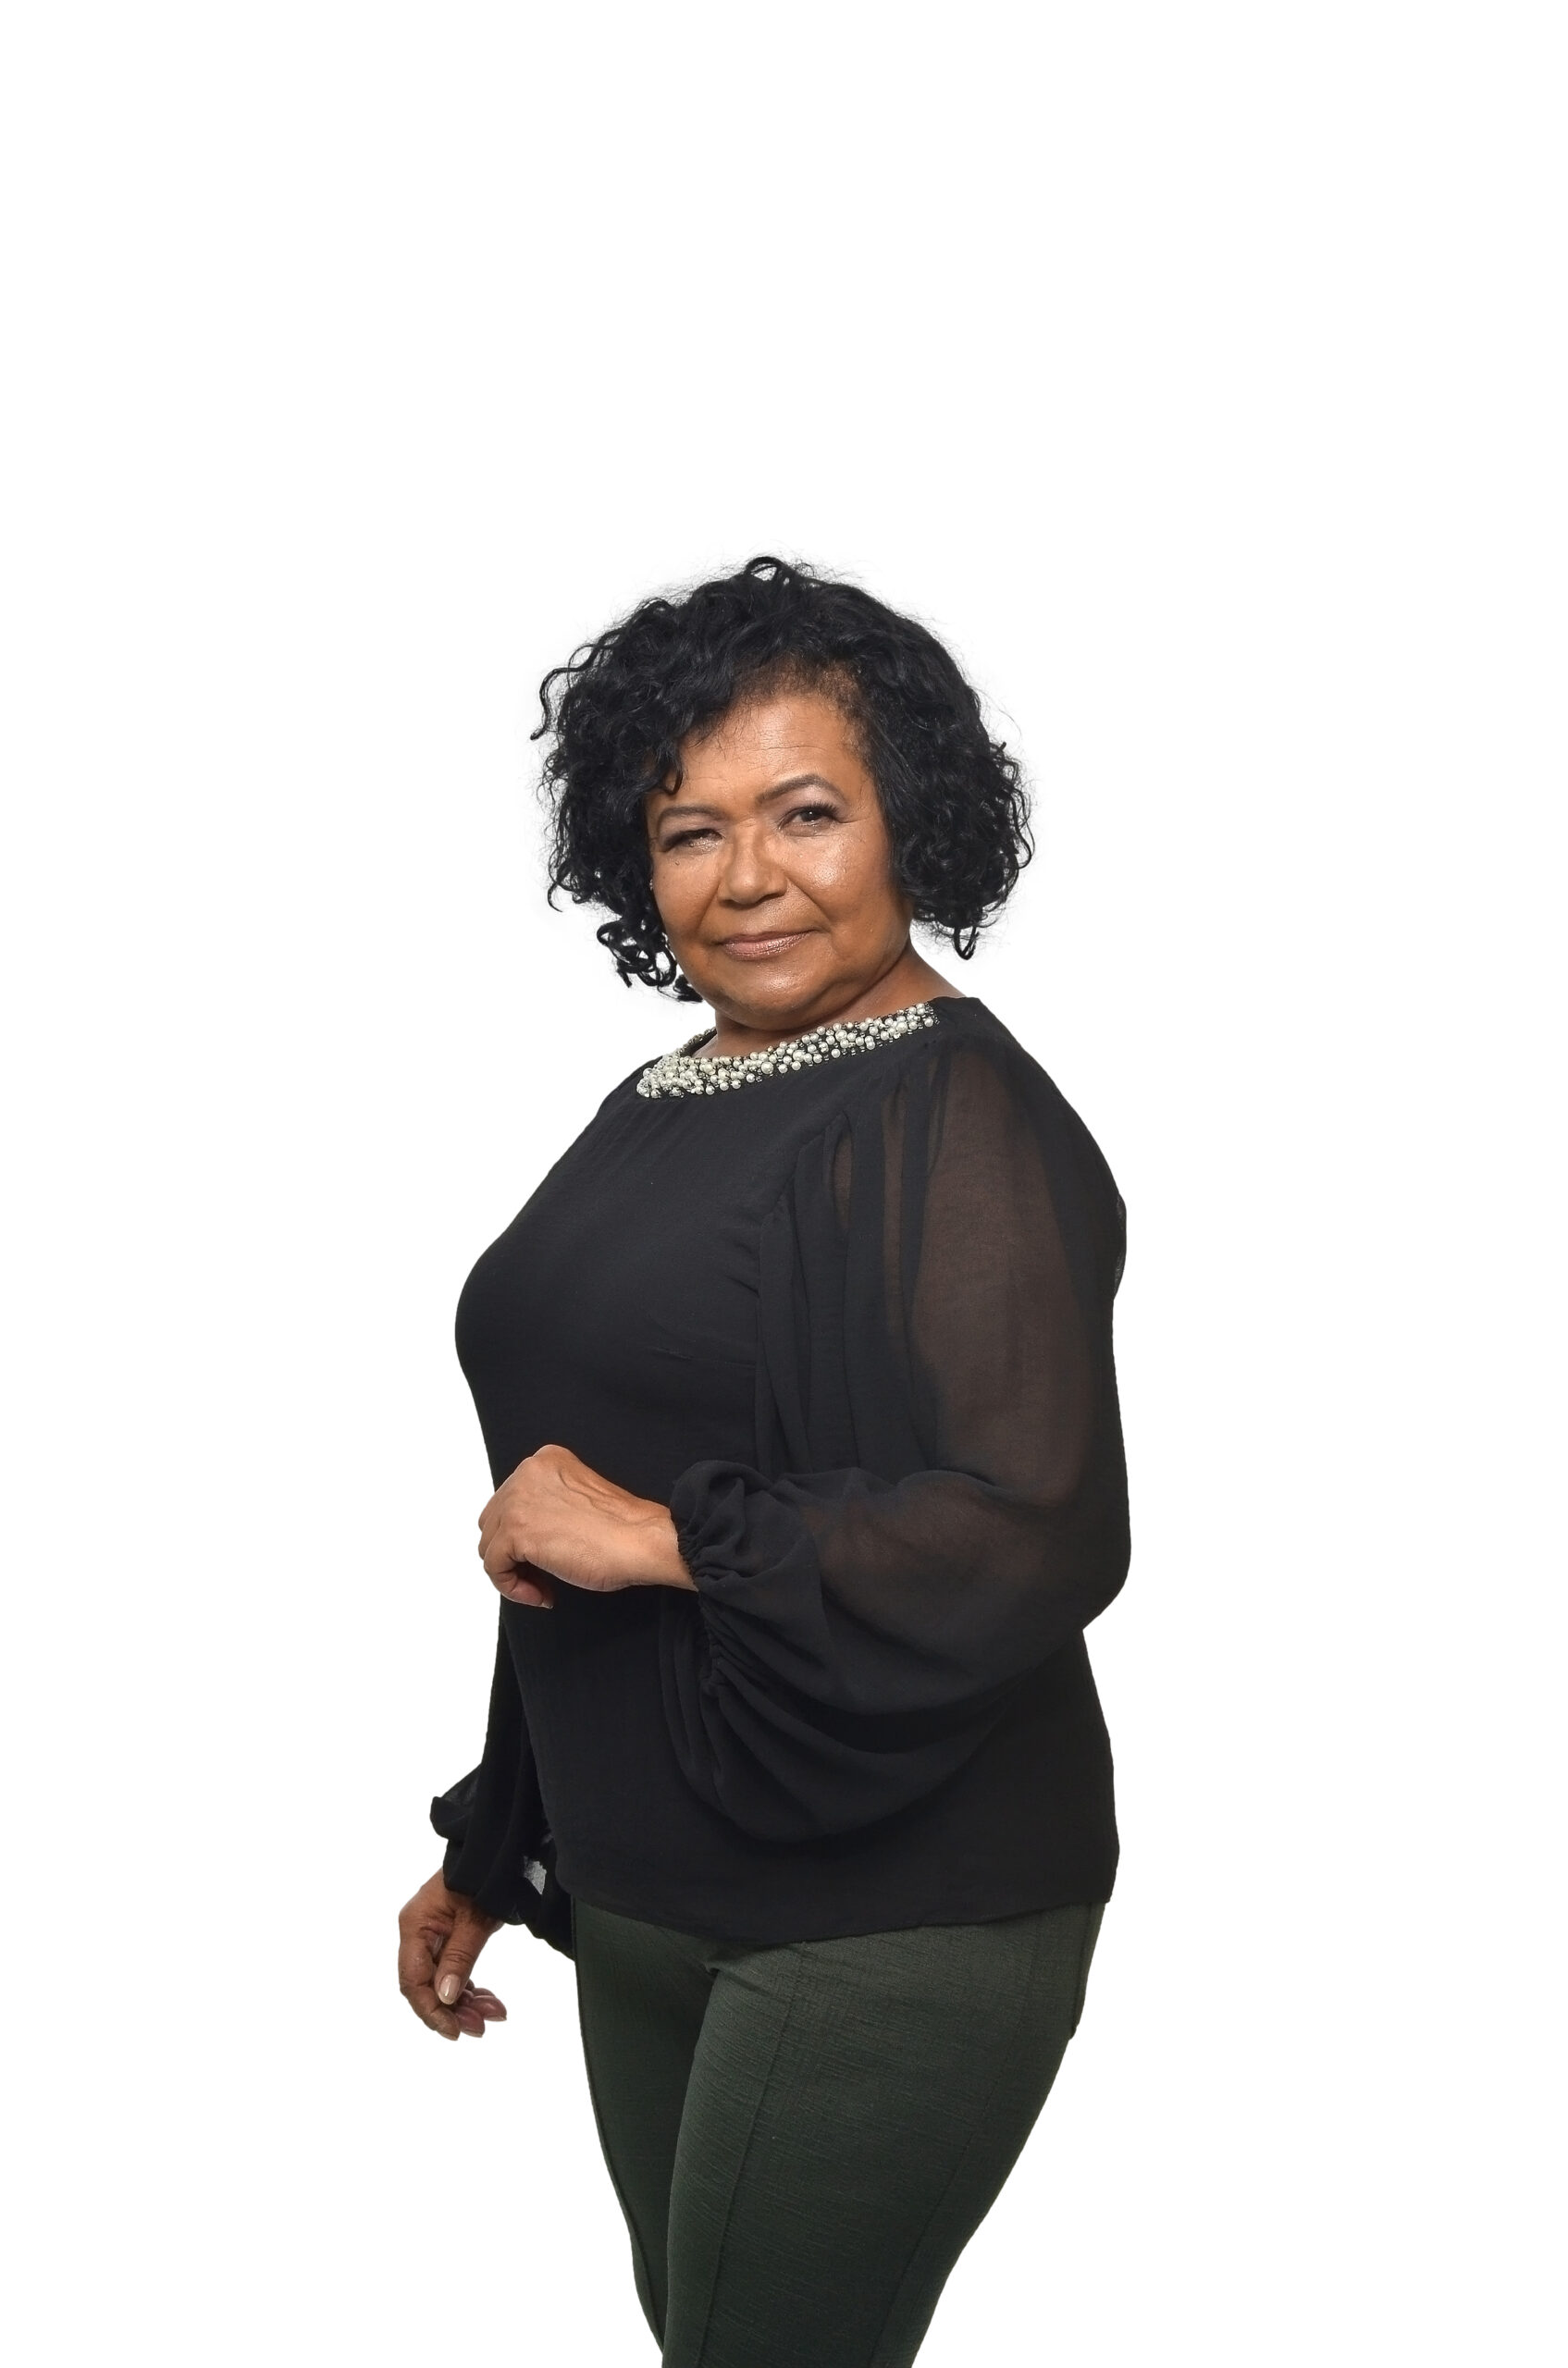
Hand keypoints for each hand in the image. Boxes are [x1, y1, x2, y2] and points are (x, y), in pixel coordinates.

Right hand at [397, 1869, 506, 2041]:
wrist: (497, 1852)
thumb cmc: (485, 1878)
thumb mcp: (475, 1921)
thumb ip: (458, 1959)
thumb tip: (443, 1998)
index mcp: (415, 1926)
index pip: (413, 1981)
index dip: (431, 2010)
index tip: (455, 2030)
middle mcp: (418, 1933)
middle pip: (427, 1985)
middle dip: (453, 2009)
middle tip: (481, 2027)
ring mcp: (432, 1936)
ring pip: (442, 1982)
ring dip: (466, 2002)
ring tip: (494, 2014)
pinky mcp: (448, 1938)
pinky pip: (453, 1971)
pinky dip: (470, 1988)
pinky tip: (490, 2001)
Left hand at [478, 1442, 694, 1605]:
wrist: (643, 1540)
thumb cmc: (623, 1529)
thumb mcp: (575, 1500)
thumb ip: (546, 1505)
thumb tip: (520, 1537)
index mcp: (544, 1461)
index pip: (510, 1502)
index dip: (523, 1538)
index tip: (545, 1558)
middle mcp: (527, 1473)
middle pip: (493, 1523)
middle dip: (513, 1555)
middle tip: (542, 1577)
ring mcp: (519, 1500)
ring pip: (489, 1546)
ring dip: (513, 1573)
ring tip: (543, 1588)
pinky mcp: (518, 1531)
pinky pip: (494, 1567)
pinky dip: (512, 1587)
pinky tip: (542, 1595)